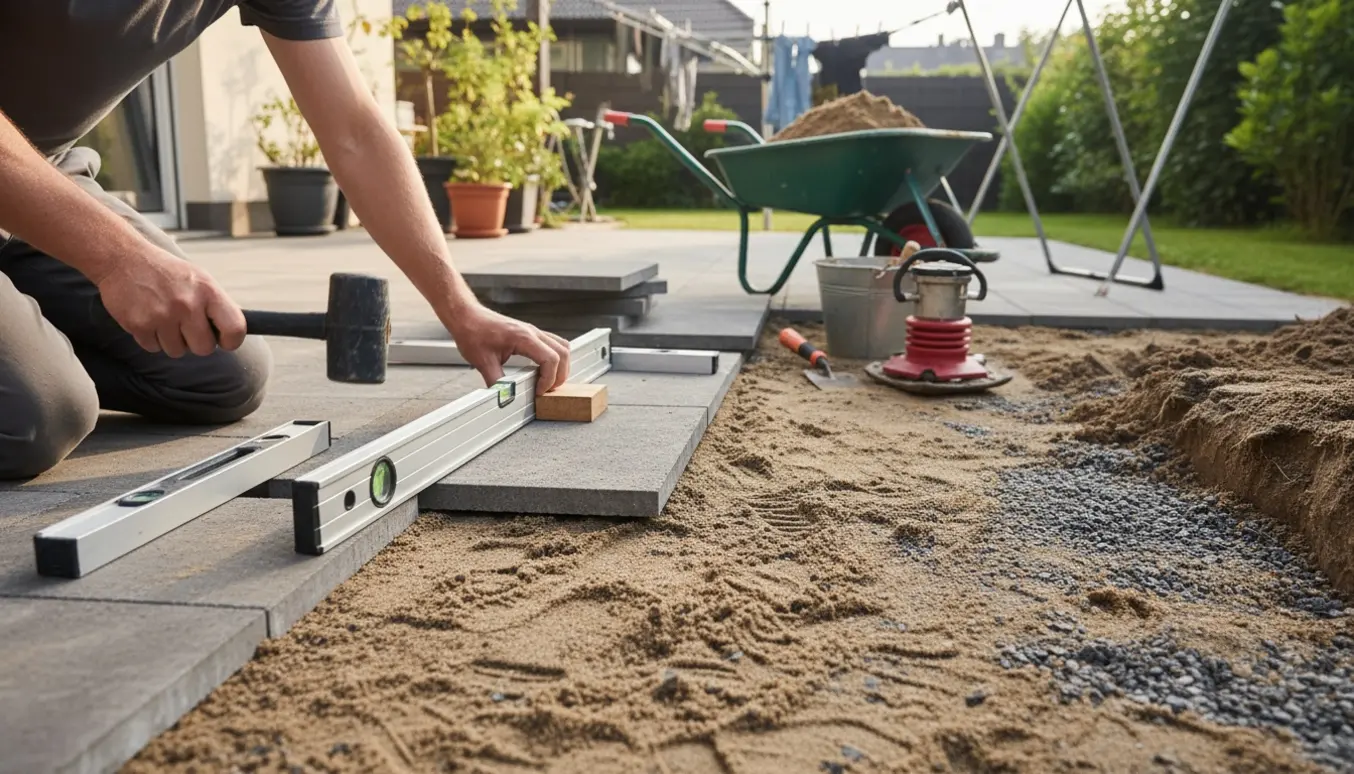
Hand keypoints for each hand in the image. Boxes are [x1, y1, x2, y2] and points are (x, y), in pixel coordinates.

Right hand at [96, 247, 244, 357]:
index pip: (235, 328)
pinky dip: (151, 338)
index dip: (231, 341)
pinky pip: (153, 348)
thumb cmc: (166, 272)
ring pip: (177, 351)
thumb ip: (215, 305)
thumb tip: (232, 332)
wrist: (123, 258)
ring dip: (171, 341)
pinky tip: (148, 318)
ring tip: (164, 319)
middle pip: (204, 349)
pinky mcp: (139, 325)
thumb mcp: (199, 278)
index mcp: (208, 291)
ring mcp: (162, 316)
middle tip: (186, 328)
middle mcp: (187, 304)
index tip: (223, 340)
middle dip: (196, 343)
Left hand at [444, 302, 571, 394]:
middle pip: (563, 353)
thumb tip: (505, 398)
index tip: (538, 391)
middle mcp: (532, 332)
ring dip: (560, 366)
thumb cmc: (473, 332)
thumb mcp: (482, 361)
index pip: (551, 359)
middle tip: (547, 390)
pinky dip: (554, 358)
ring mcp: (533, 331)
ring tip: (548, 381)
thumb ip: (496, 382)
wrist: (466, 316)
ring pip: (562, 347)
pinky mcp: (530, 333)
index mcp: (523, 337)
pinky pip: (553, 344)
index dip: (549, 379)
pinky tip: (542, 369)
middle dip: (560, 375)